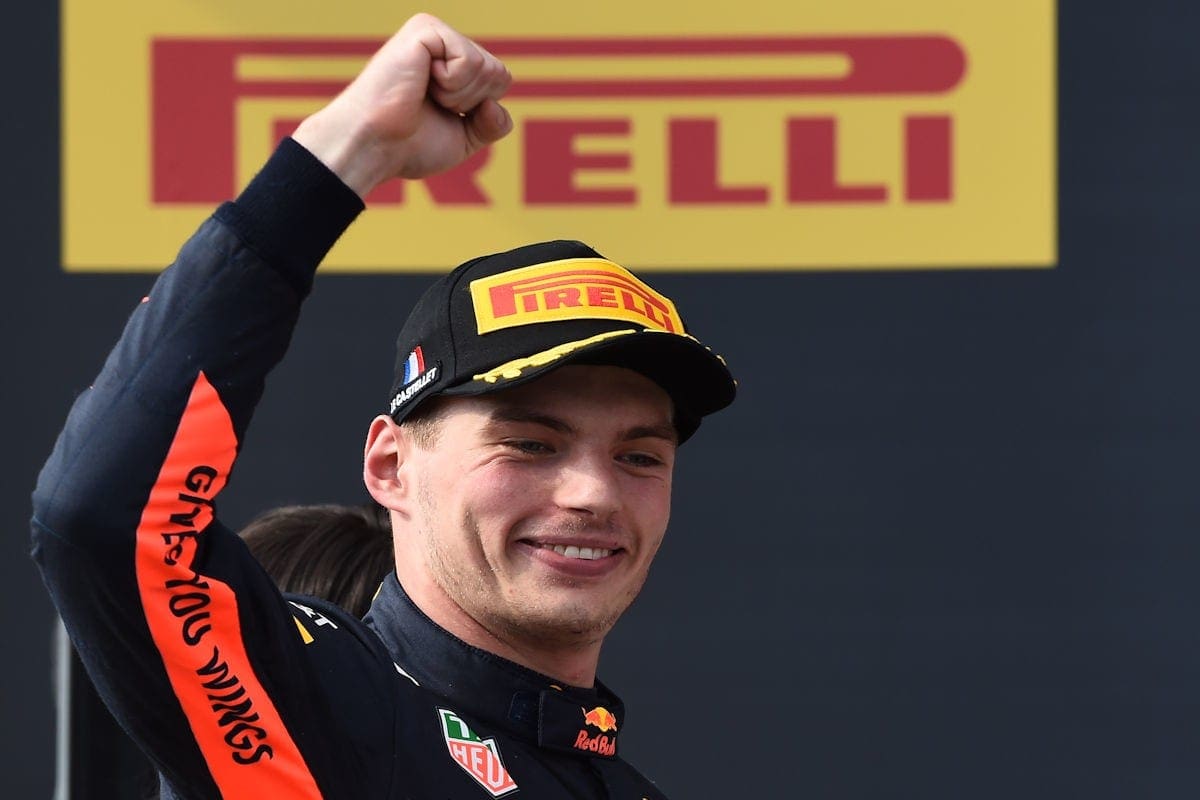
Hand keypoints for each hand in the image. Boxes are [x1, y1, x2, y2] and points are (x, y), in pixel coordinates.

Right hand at [293, 13, 512, 197]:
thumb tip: (495, 103)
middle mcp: (445, 44)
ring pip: (488, 68)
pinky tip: (421, 82)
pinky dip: (451, 84)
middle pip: (499, 74)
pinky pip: (470, 60)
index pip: (500, 83)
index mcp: (452, 65)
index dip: (481, 111)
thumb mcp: (464, 138)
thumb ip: (492, 124)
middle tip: (432, 106)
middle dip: (472, 103)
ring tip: (423, 95)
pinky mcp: (425, 28)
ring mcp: (434, 34)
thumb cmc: (409, 146)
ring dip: (459, 95)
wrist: (374, 145)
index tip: (443, 116)